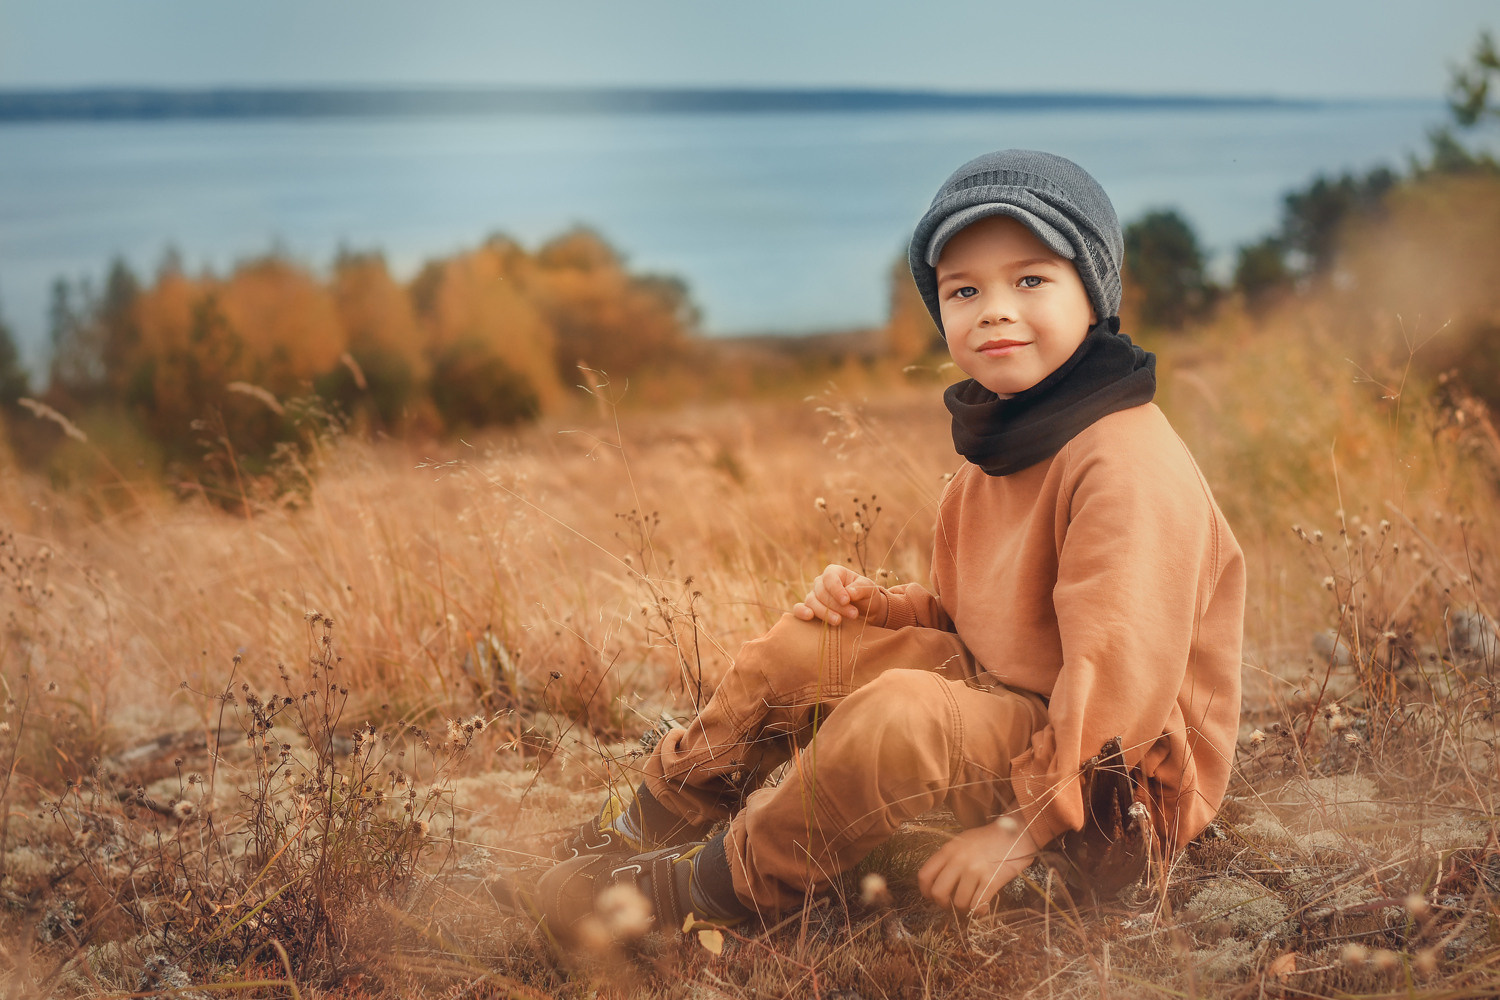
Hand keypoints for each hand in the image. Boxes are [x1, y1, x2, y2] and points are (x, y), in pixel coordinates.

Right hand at [792, 564, 877, 626]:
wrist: (865, 612)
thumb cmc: (866, 597)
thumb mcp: (869, 590)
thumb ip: (861, 589)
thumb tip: (850, 592)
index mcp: (834, 572)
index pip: (830, 577)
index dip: (836, 589)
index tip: (847, 600)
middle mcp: (821, 582)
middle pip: (821, 592)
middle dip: (837, 605)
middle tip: (853, 615)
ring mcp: (813, 595)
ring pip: (811, 601)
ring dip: (824, 613)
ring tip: (839, 621)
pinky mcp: (809, 609)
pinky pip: (798, 609)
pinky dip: (801, 612)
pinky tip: (809, 616)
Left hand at [917, 816, 1038, 914]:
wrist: (1015, 834)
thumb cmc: (987, 839)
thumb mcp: (961, 841)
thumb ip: (948, 858)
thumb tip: (936, 882)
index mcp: (948, 849)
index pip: (924, 875)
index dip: (925, 891)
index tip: (931, 897)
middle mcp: (958, 860)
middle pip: (938, 892)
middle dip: (943, 904)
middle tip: (950, 905)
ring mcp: (975, 870)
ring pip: (959, 902)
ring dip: (964, 908)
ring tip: (969, 904)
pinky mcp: (991, 880)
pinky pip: (978, 905)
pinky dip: (979, 910)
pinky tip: (982, 906)